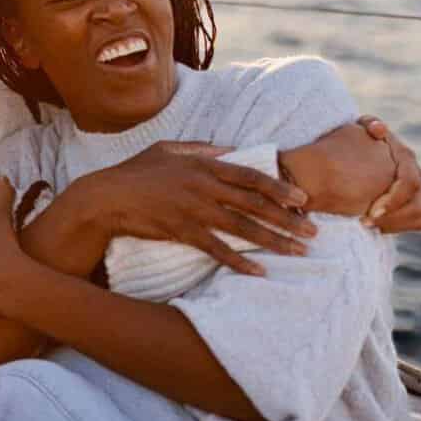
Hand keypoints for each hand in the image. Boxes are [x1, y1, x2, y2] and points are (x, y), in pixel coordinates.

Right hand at [71, 141, 314, 276]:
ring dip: (274, 241)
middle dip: (288, 219)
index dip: (280, 187)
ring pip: (243, 227)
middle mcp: (203, 186)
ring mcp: (194, 210)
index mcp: (203, 164)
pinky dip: (239, 261)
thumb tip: (232, 151)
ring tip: (298, 252)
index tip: (303, 199)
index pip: (250, 175)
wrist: (106, 197)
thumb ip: (202, 149)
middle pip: (255, 204)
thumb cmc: (136, 171)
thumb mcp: (168, 149)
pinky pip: (217, 249)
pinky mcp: (182, 232)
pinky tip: (259, 271)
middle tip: (314, 232)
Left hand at [359, 116, 420, 231]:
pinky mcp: (411, 204)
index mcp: (404, 156)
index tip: (371, 211)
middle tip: (365, 222)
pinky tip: (375, 227)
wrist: (344, 162)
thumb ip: (367, 126)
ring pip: (418, 214)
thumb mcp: (355, 130)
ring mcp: (415, 189)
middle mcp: (414, 172)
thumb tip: (379, 129)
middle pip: (416, 203)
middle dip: (391, 216)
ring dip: (394, 223)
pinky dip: (397, 226)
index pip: (409, 182)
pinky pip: (416, 221)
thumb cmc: (348, 145)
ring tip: (367, 225)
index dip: (393, 199)